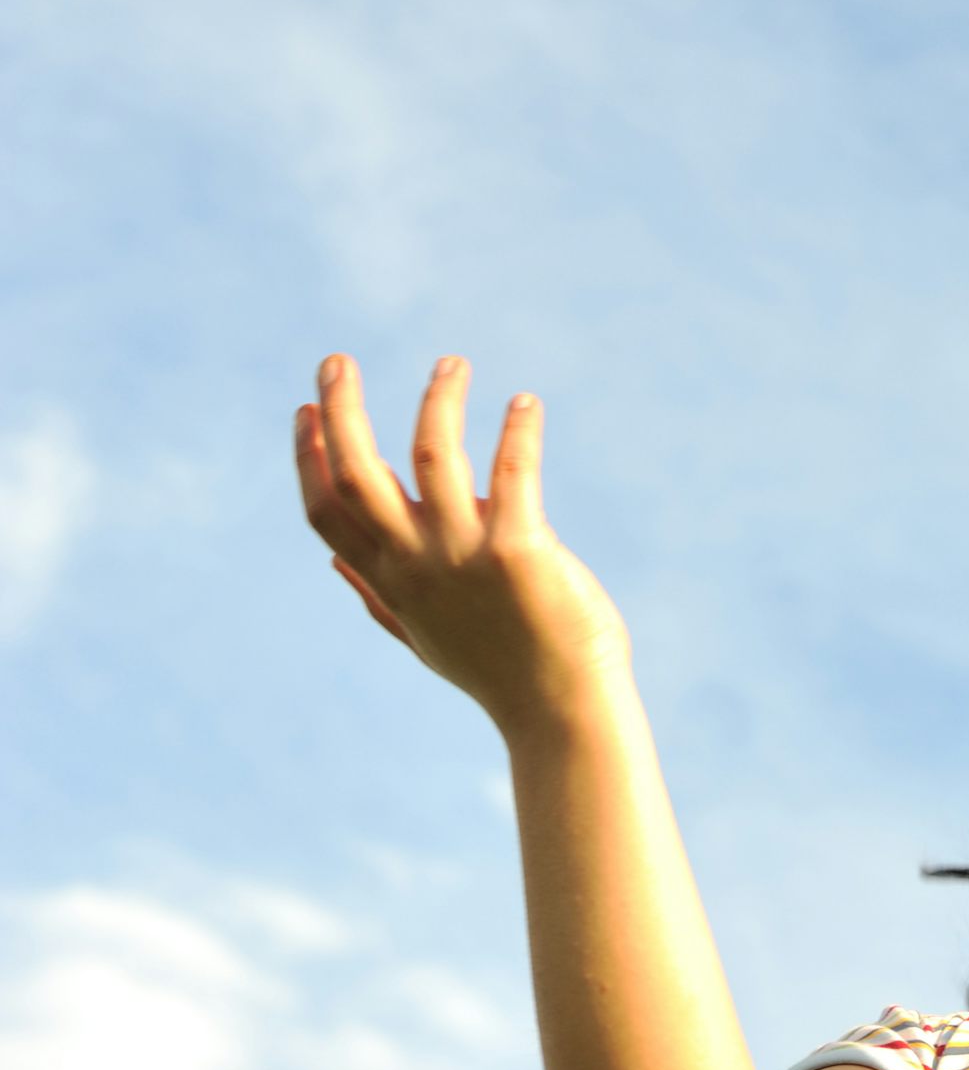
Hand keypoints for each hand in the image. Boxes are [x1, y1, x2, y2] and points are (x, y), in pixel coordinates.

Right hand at [295, 356, 632, 734]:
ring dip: (438, 399)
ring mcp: (464, 555)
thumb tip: (333, 558)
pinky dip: (517, 430)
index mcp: (391, 580)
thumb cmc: (497, 667)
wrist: (561, 709)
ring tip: (453, 364)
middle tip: (336, 360)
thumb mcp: (421, 633)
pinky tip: (525, 403)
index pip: (327, 511)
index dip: (309, 457)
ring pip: (430, 453)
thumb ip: (376, 593)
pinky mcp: (519, 547)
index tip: (307, 409)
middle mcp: (416, 564)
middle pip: (357, 474)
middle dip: (341, 411)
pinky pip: (512, 470)